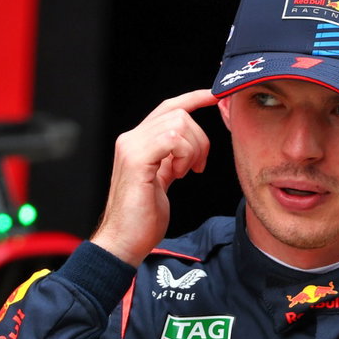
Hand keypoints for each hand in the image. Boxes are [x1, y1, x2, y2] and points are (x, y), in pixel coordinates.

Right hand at [91, 89, 216, 264]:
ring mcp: (131, 147)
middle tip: (197, 167)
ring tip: (184, 173)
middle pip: (178, 114)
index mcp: (137, 142)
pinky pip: (173, 139)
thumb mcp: (162, 179)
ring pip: (178, 124)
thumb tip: (188, 146)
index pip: (168, 108)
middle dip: (199, 138)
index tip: (214, 96)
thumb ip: (170, 158)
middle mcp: (130, 138)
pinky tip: (179, 174)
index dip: (193, 99)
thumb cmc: (142, 218)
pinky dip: (185, 155)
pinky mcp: (136, 159)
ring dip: (192, 150)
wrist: (124, 241)